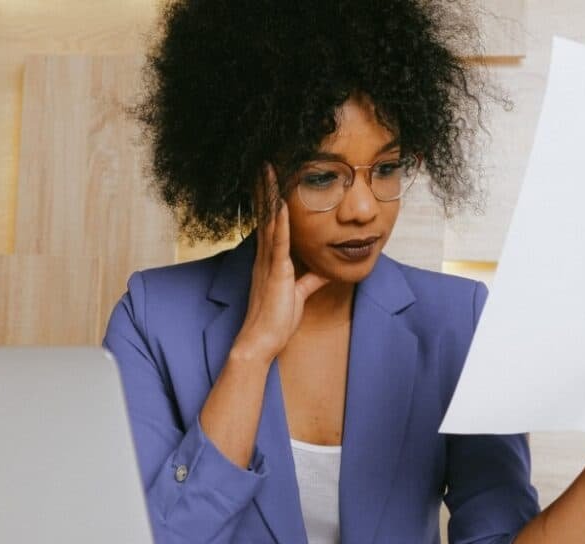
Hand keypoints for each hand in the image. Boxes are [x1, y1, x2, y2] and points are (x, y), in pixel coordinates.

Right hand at [235, 163, 330, 360]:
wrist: (261, 341)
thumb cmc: (276, 321)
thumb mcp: (299, 294)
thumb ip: (310, 279)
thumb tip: (323, 270)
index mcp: (270, 260)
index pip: (270, 222)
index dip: (270, 199)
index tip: (271, 177)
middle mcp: (265, 256)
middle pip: (266, 214)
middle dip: (265, 188)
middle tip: (264, 162)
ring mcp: (268, 262)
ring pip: (269, 221)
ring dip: (270, 194)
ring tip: (268, 169)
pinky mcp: (276, 272)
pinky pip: (278, 242)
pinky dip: (280, 221)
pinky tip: (281, 202)